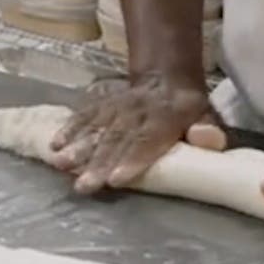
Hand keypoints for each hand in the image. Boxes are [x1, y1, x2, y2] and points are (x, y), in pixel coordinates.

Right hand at [48, 72, 219, 194]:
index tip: (116, 179)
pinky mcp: (102, 104)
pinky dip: (69, 128)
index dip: (132, 160)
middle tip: (84, 185)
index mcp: (165, 119)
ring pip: (96, 127)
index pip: (148, 141)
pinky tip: (55, 144)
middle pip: (116, 139)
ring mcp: (116, 107)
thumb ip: (207, 130)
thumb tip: (208, 140)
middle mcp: (136, 113)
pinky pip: (84, 114)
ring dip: (78, 147)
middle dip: (98, 163)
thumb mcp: (205, 114)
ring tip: (61, 164)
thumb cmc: (185, 109)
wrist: (165, 77)